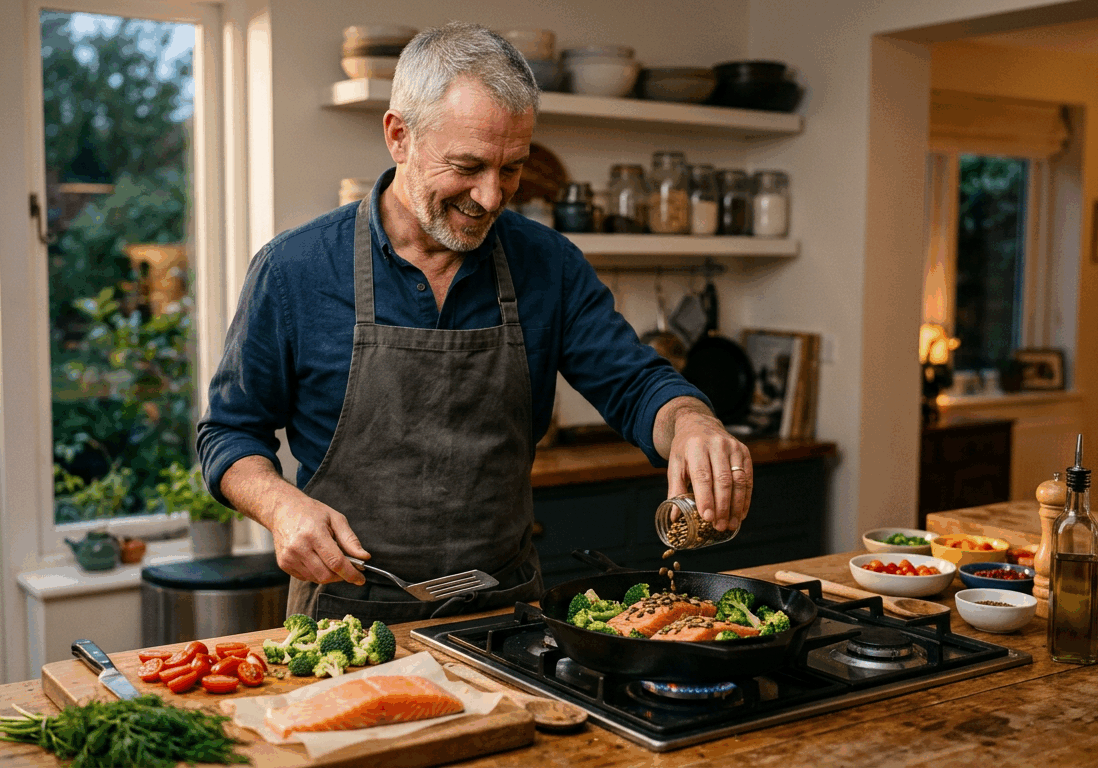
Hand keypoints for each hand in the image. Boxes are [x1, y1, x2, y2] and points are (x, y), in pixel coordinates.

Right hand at [267, 492, 371, 584]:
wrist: (283, 510)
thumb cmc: (312, 512)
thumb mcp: (336, 519)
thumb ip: (350, 540)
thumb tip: (364, 557)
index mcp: (314, 534)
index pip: (335, 562)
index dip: (351, 573)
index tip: (361, 579)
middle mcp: (298, 547)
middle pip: (326, 575)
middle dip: (341, 576)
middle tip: (349, 567)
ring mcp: (289, 557)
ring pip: (316, 578)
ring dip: (329, 575)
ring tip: (331, 558)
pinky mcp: (283, 564)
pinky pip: (306, 577)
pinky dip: (317, 573)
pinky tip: (317, 559)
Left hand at [655, 397, 752, 531]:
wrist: (699, 424)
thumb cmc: (685, 449)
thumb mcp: (675, 464)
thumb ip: (676, 490)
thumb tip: (675, 517)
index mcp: (695, 447)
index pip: (702, 476)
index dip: (706, 498)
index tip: (707, 518)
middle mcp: (716, 445)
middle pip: (723, 480)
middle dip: (722, 506)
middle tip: (720, 526)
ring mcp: (733, 447)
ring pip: (738, 481)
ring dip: (736, 506)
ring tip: (731, 525)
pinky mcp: (744, 452)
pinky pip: (748, 478)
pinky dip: (746, 498)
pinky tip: (741, 513)